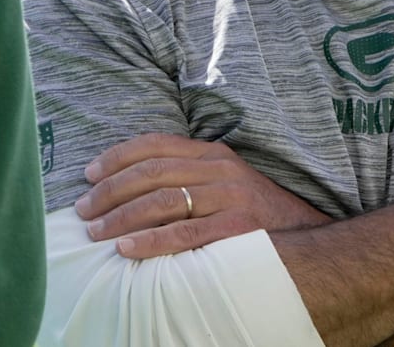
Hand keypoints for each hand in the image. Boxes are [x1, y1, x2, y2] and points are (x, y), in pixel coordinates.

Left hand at [75, 132, 331, 258]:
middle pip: (150, 173)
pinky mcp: (238, 228)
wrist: (311, 237)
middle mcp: (219, 169)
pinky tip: (127, 249)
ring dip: (121, 217)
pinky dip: (151, 241)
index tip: (87, 174)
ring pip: (162, 201)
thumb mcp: (225, 182)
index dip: (116, 157)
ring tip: (95, 232)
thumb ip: (188, 176)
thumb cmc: (256, 213)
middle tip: (82, 209)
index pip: (154, 145)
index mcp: (212, 153)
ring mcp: (230, 197)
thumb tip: (132, 186)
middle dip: (109, 191)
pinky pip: (184, 234)